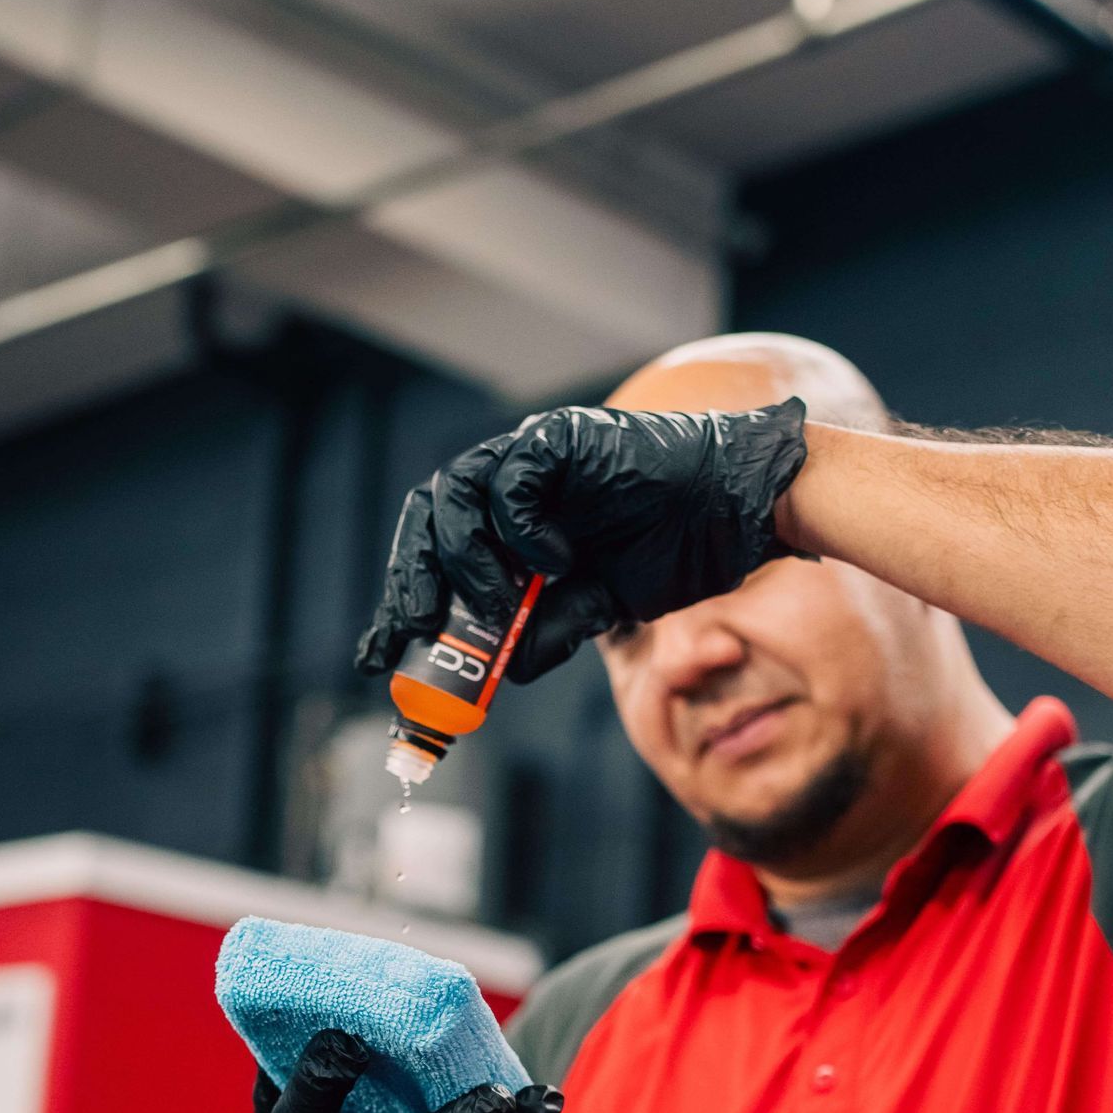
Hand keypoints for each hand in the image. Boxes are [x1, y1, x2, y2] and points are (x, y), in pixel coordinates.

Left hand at [356, 397, 809, 682]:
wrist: (734, 515)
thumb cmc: (671, 551)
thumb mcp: (597, 607)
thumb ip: (548, 632)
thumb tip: (502, 673)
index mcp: (509, 526)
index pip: (433, 557)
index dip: (401, 602)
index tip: (378, 655)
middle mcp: (510, 488)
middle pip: (428, 522)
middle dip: (414, 581)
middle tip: (420, 629)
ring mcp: (533, 459)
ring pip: (456, 495)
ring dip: (465, 559)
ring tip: (496, 603)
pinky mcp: (563, 438)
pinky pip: (515, 477)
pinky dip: (522, 525)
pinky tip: (554, 560)